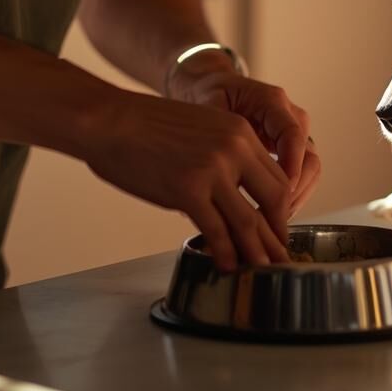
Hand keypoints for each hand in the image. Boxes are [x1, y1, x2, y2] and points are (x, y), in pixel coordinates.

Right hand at [80, 88, 291, 271]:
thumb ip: (222, 156)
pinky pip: (216, 231)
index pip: (277, 175)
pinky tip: (227, 265)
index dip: (281, 208)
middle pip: (274, 199)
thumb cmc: (146, 125)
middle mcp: (234, 149)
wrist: (110, 120)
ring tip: (261, 269)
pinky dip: (225, 253)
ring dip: (257, 251)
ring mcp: (213, 170)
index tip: (277, 226)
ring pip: (248, 221)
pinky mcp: (188, 191)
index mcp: (240, 131)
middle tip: (278, 254)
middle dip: (277, 232)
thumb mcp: (201, 128)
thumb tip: (229, 196)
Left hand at [171, 62, 320, 218]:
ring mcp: (294, 135)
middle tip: (272, 217)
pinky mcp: (290, 150)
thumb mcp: (208, 107)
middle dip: (294, 191)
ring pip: (311, 171)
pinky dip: (290, 197)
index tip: (278, 195)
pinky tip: (270, 216)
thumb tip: (210, 172)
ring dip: (295, 198)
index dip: (290, 168)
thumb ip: (211, 136)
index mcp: (272, 102)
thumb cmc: (211, 94)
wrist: (215, 86)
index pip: (293, 136)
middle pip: (310, 158)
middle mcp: (291, 117)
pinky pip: (301, 176)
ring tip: (271, 222)